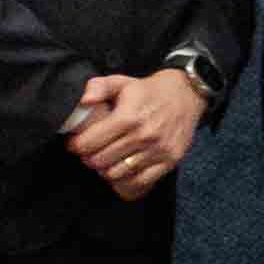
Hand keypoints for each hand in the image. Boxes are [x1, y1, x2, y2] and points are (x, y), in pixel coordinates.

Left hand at [59, 68, 202, 199]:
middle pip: (100, 161)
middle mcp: (144, 136)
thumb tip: (84, 101)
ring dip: (106, 169)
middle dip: (89, 158)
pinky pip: (140, 182)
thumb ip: (97, 87)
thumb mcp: (121, 81)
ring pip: (116, 174)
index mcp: (128, 117)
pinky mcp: (170, 161)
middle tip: (90, 152)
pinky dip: (126, 181)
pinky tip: (122, 170)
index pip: (89, 143)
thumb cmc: (149, 91)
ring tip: (106, 160)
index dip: (76, 146)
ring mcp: (158, 150)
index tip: (76, 144)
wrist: (187, 95)